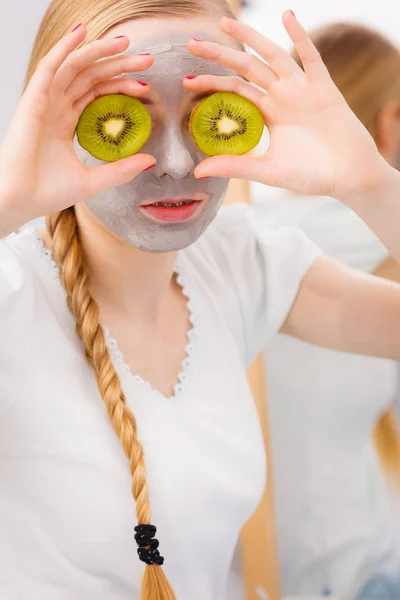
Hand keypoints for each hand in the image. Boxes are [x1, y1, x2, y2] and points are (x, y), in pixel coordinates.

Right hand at [0, 24, 155, 234]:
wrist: (21, 200)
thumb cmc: (47, 193)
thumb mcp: (92, 180)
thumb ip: (121, 170)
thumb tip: (151, 161)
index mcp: (66, 124)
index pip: (97, 94)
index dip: (120, 86)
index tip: (145, 86)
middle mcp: (56, 108)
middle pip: (91, 77)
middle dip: (118, 65)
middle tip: (146, 60)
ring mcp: (44, 102)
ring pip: (75, 67)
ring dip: (99, 52)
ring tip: (126, 42)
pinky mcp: (33, 99)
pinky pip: (50, 66)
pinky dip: (66, 48)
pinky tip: (83, 33)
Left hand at [185, 12, 389, 203]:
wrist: (347, 177)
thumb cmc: (310, 175)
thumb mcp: (267, 171)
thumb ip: (235, 166)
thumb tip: (198, 172)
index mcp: (269, 113)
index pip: (235, 90)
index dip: (211, 83)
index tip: (186, 80)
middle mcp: (282, 96)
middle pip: (247, 67)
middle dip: (220, 54)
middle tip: (192, 43)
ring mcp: (302, 90)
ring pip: (272, 56)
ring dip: (251, 38)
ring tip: (228, 23)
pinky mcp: (323, 88)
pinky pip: (311, 57)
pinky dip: (300, 37)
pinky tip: (287, 17)